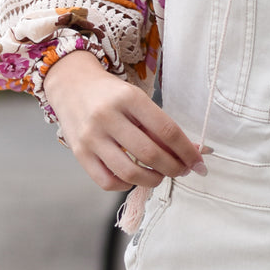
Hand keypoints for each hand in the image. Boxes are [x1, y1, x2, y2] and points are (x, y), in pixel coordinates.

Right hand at [43, 51, 205, 192]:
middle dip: (174, 168)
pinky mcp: (79, 153)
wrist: (71, 84)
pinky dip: (126, 185)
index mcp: (129, 98)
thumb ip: (160, 126)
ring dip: (153, 180)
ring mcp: (91, 137)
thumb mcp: (137, 100)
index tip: (198, 163)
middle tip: (182, 170)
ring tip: (159, 175)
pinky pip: (107, 181)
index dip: (187, 151)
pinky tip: (133, 178)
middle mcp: (108, 116)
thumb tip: (191, 152)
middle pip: (150, 153)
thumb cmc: (110, 94)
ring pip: (130, 172)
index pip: (167, 130)